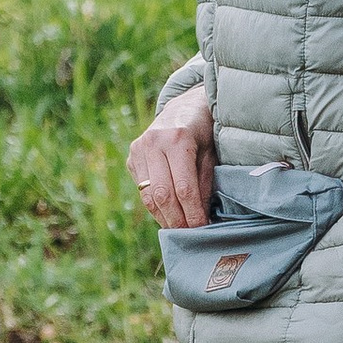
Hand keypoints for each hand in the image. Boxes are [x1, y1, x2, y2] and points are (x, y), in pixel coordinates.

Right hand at [127, 89, 215, 227]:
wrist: (184, 107)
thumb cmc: (204, 132)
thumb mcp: (211, 154)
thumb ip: (204, 184)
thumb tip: (201, 218)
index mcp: (177, 139)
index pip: (183, 188)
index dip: (192, 213)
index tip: (202, 229)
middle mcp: (154, 142)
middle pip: (162, 195)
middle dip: (176, 220)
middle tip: (188, 236)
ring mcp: (138, 149)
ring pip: (148, 195)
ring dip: (163, 217)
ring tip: (178, 230)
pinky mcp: (131, 156)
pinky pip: (141, 189)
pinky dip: (155, 205)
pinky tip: (168, 214)